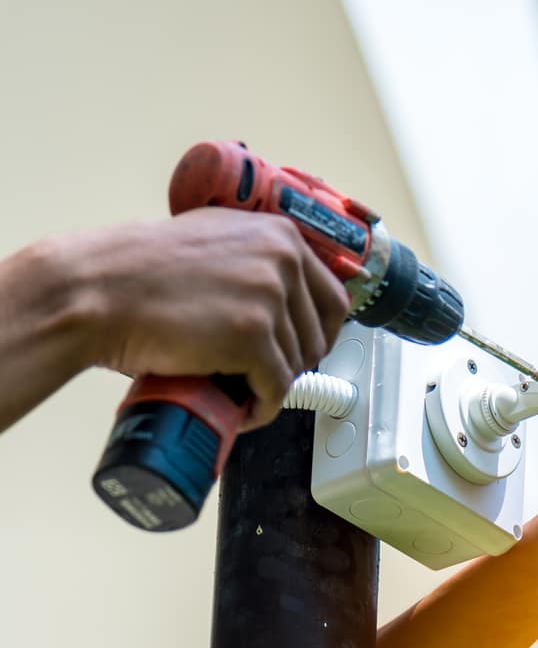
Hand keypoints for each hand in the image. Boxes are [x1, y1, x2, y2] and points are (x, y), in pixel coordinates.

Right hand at [49, 208, 349, 427]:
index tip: (306, 351)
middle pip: (317, 336)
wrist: (95, 289)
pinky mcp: (252, 337)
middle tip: (265, 376)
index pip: (333, 297)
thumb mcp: (214, 239)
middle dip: (295, 363)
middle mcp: (283, 261)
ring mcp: (269, 298)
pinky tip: (242, 411)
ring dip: (270, 386)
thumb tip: (283, 291)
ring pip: (295, 364)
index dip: (321, 333)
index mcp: (281, 235)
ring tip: (240, 390)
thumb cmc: (139, 270)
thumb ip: (255, 256)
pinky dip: (262, 408)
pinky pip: (276, 388)